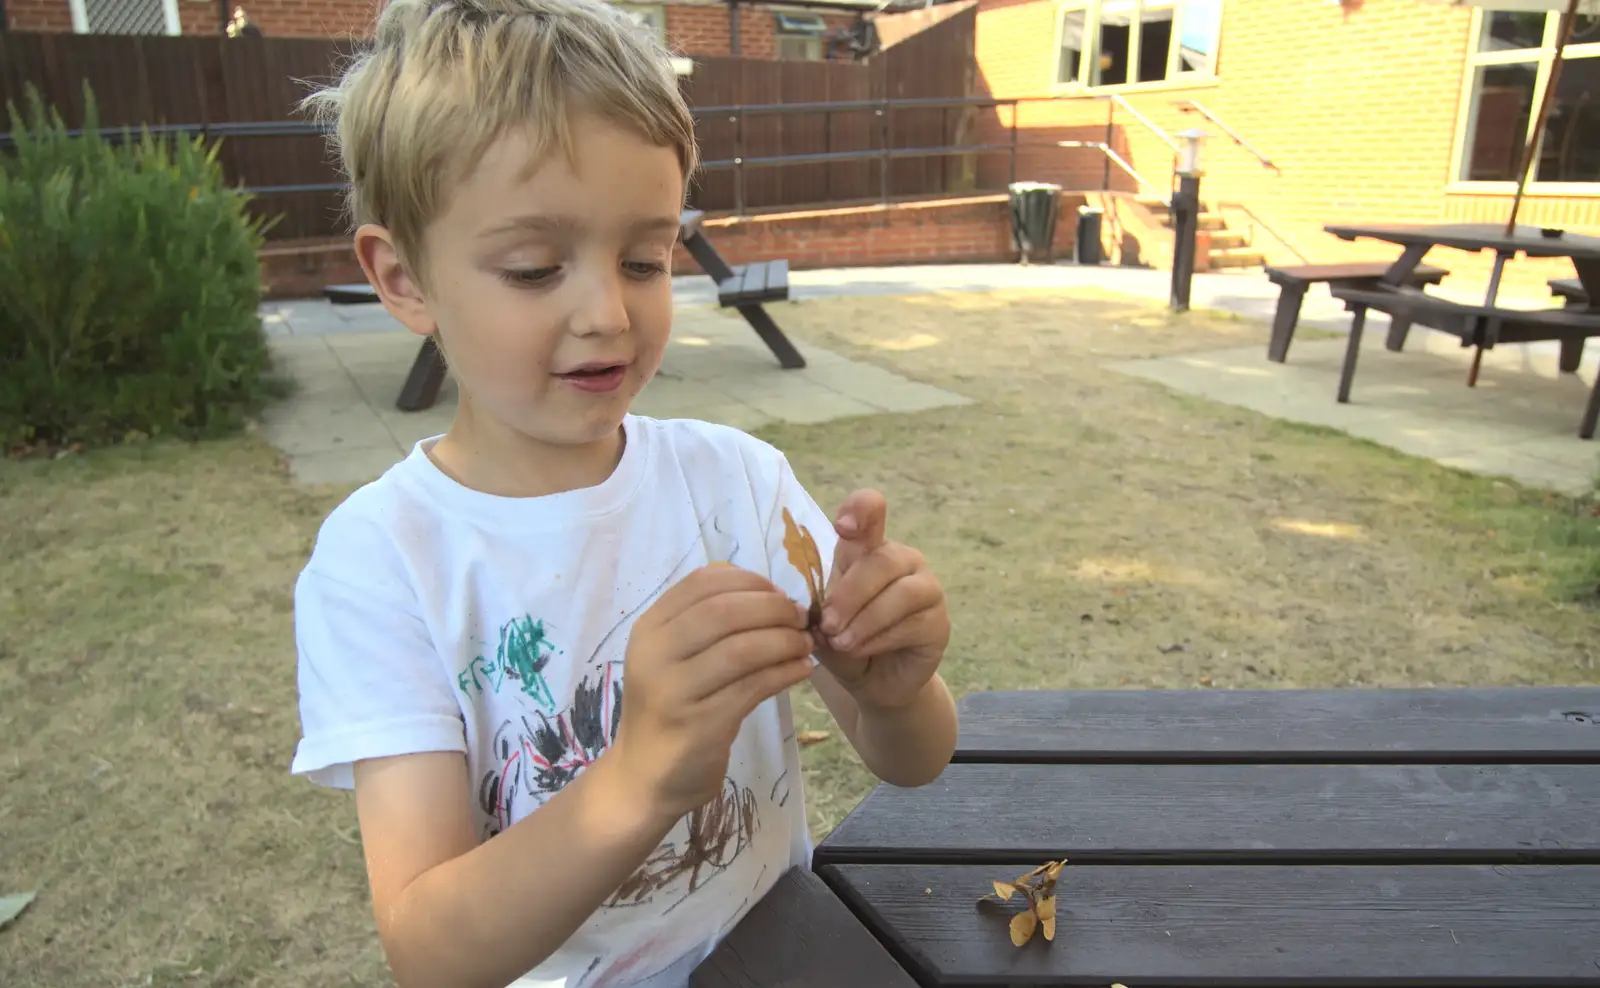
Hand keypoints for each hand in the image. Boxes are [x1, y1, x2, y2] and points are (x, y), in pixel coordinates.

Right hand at [610, 564, 814, 821]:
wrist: (642, 777)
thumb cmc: (668, 709)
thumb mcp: (672, 657)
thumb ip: (706, 624)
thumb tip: (770, 595)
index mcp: (649, 628)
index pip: (702, 582)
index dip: (748, 581)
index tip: (778, 592)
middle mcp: (655, 654)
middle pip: (724, 611)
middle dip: (773, 608)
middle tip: (801, 618)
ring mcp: (675, 691)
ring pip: (742, 649)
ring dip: (784, 640)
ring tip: (805, 644)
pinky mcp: (700, 724)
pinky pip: (753, 687)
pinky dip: (785, 673)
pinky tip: (802, 670)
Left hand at [815, 490, 949, 711]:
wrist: (871, 682)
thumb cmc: (844, 640)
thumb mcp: (822, 621)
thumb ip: (820, 609)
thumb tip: (819, 612)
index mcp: (868, 548)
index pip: (871, 511)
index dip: (861, 509)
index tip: (843, 526)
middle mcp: (902, 560)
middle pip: (882, 560)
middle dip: (850, 593)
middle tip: (827, 625)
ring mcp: (926, 588)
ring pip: (902, 592)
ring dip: (866, 619)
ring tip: (842, 642)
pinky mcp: (938, 621)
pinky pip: (912, 623)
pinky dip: (880, 638)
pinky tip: (861, 650)